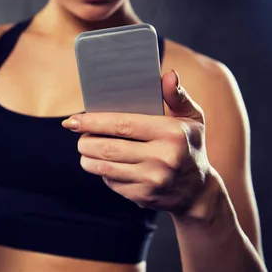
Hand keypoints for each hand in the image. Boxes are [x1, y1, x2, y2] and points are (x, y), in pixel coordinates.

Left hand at [62, 70, 212, 216]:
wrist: (199, 191)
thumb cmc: (189, 145)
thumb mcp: (192, 118)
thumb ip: (177, 96)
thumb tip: (168, 74)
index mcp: (172, 134)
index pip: (123, 125)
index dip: (93, 122)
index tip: (72, 120)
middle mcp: (163, 158)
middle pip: (108, 148)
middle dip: (85, 140)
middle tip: (77, 134)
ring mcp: (153, 180)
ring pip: (105, 167)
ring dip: (87, 157)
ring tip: (85, 148)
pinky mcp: (144, 197)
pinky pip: (112, 182)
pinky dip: (102, 172)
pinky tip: (103, 164)